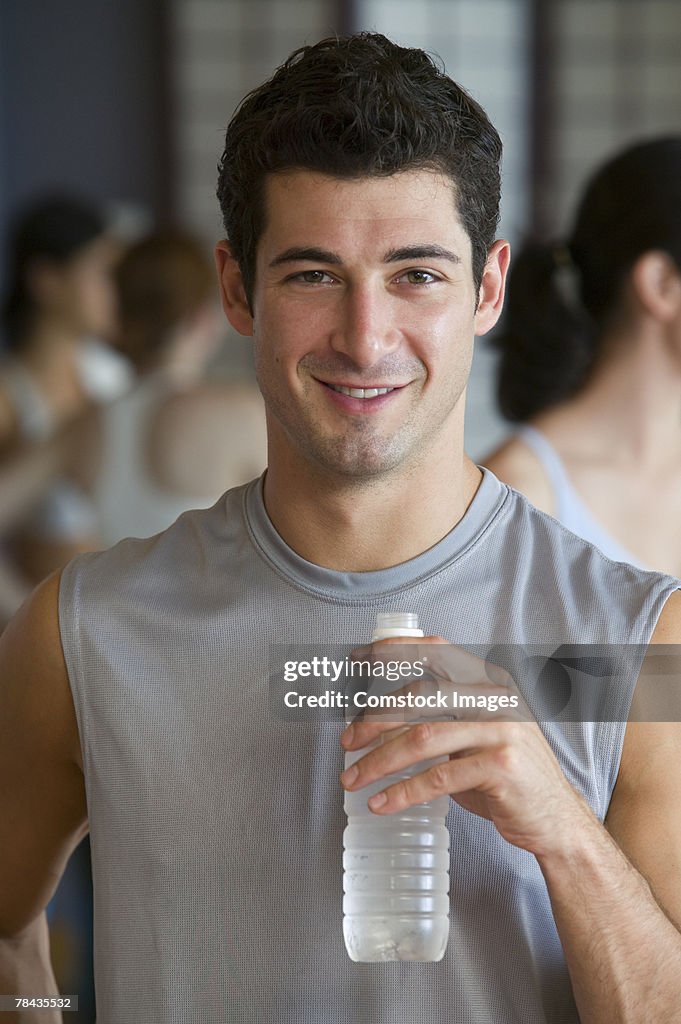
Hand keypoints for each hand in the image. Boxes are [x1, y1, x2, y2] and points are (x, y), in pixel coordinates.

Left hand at [340, 636, 595, 858]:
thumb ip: (441, 719)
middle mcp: (496, 698)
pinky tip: (382, 802)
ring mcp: (502, 730)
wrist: (555, 819)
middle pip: (420, 696)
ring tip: (354, 778)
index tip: (359, 658)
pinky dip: (403, 791)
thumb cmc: (506, 777)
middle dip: (375, 720)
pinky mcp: (500, 767)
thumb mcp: (476, 735)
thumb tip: (377, 723)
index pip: (437, 653)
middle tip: (347, 742)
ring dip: (380, 760)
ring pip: (423, 737)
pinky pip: (438, 776)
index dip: (395, 650)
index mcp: (489, 682)